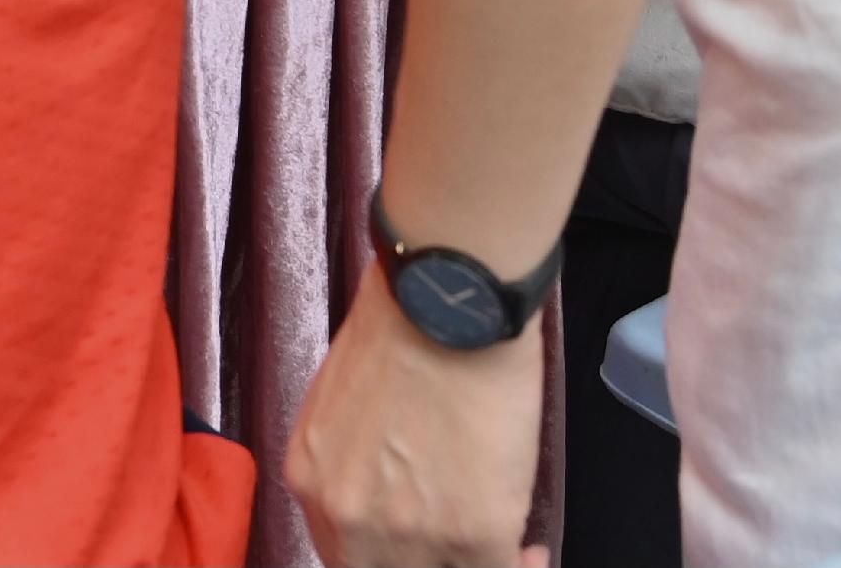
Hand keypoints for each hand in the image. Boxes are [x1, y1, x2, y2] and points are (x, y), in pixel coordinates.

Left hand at [286, 268, 550, 567]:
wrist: (447, 299)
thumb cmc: (402, 329)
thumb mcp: (343, 407)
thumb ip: (351, 465)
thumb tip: (388, 494)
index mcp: (313, 481)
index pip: (345, 557)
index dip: (390, 560)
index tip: (423, 550)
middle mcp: (350, 518)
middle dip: (434, 566)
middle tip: (466, 554)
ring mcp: (411, 532)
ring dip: (480, 565)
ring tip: (506, 550)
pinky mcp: (474, 531)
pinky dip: (519, 565)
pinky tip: (527, 546)